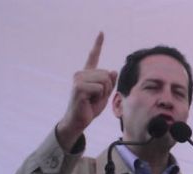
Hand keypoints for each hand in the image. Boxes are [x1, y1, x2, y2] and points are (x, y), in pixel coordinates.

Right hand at [56, 32, 118, 149]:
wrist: (78, 121)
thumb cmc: (90, 108)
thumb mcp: (104, 95)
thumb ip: (110, 83)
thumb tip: (113, 71)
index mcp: (87, 74)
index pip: (93, 56)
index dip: (98, 44)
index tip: (101, 32)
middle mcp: (81, 74)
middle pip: (107, 74)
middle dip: (107, 88)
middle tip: (95, 98)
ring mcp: (78, 79)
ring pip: (105, 81)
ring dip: (103, 93)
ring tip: (91, 100)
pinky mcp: (79, 87)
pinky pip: (99, 89)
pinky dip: (99, 97)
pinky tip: (88, 102)